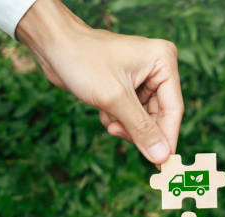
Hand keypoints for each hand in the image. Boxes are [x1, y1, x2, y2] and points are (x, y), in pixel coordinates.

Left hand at [16, 0, 183, 164]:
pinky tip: (103, 110)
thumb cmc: (82, 59)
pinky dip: (117, 118)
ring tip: (107, 116)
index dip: (166, 138)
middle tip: (117, 133)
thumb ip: (141, 130)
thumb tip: (161, 157)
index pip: (173, 109)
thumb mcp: (114, 98)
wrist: (51, 43)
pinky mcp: (129, 85)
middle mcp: (158, 69)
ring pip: (145, 118)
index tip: (162, 164)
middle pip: (159, 115)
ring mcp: (143, 77)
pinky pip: (132, 114)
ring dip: (125, 125)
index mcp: (163, 62)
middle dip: (138, 129)